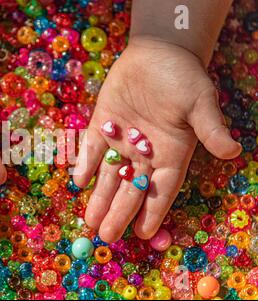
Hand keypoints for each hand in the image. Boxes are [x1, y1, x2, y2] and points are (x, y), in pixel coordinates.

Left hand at [74, 37, 240, 242]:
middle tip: (106, 236)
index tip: (143, 234)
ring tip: (90, 221)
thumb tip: (233, 150)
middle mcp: (144, 153)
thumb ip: (210, 127)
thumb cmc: (184, 77)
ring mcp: (121, 140)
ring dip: (99, 197)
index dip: (153, 210)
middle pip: (131, 189)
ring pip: (109, 174)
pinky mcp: (102, 124)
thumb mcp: (201, 101)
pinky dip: (85, 164)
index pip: (162, 189)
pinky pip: (92, 148)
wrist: (158, 53)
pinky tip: (78, 181)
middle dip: (119, 212)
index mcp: (171, 153)